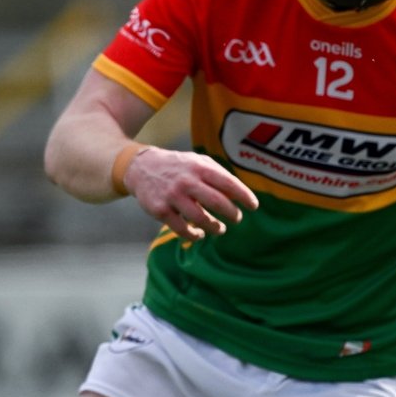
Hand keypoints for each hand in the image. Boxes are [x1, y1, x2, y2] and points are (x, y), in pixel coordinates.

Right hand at [125, 147, 257, 239]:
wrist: (141, 167)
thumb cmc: (180, 166)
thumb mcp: (199, 161)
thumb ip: (219, 175)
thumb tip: (239, 194)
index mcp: (200, 167)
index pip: (228, 183)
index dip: (244, 196)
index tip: (253, 206)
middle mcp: (187, 181)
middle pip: (217, 202)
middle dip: (232, 213)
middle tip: (238, 219)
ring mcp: (172, 196)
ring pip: (200, 218)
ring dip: (215, 227)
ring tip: (221, 229)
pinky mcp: (160, 210)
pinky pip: (181, 228)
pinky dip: (193, 235)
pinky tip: (200, 234)